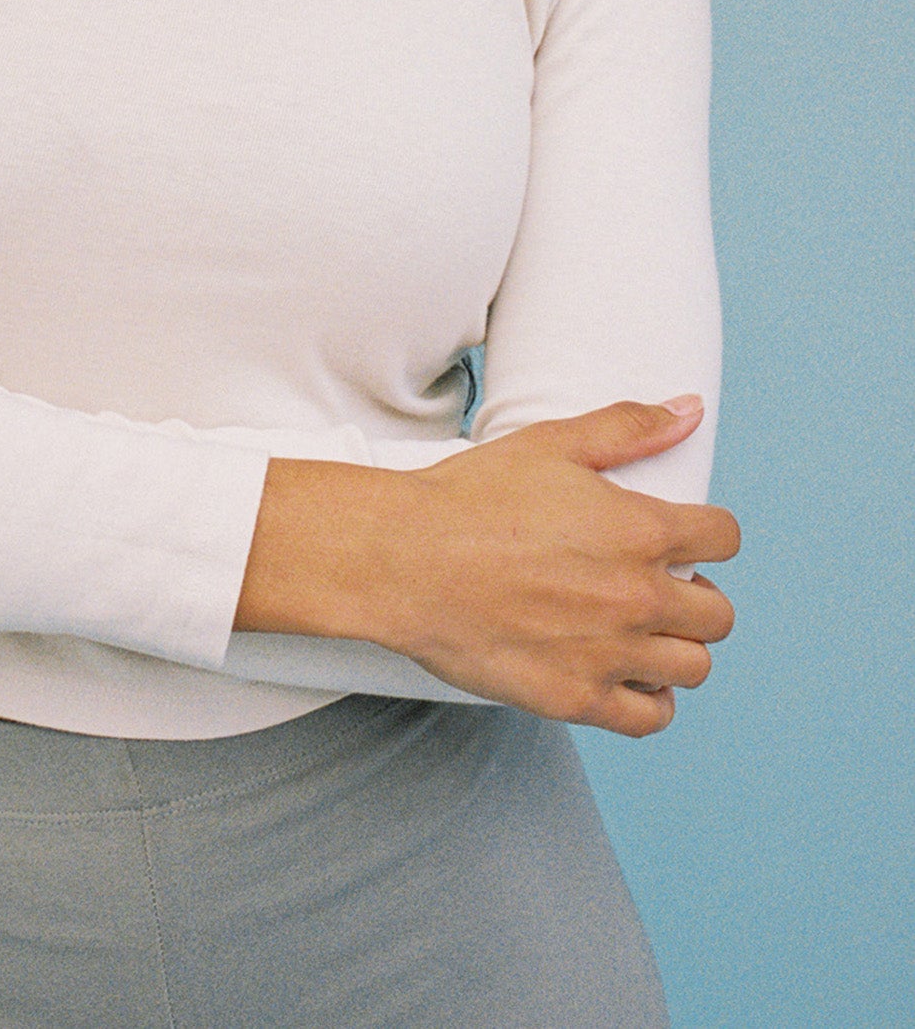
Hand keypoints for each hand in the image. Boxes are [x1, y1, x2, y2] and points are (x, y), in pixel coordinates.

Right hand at [234, 396, 739, 737]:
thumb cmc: (470, 496)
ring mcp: (609, 654)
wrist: (403, 559)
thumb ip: (628, 427)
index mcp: (639, 530)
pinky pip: (651, 718)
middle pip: (718, 614)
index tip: (687, 538)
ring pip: (694, 668)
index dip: (710, 534)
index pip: (725, 539)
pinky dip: (650, 700)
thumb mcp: (551, 443)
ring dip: (677, 648)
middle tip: (658, 586)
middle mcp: (636, 596)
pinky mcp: (577, 698)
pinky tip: (627, 676)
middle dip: (697, 596)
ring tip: (642, 632)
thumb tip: (690, 410)